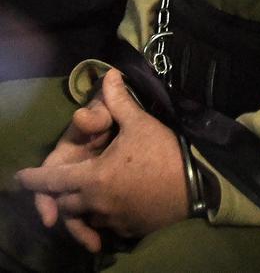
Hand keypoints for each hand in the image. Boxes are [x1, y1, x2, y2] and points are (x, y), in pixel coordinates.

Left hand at [17, 68, 188, 251]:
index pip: (52, 180)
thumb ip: (118, 101)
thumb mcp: (139, 123)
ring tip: (88, 191)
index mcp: (93, 178)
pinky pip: (105, 225)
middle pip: (65, 203)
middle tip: (61, 182)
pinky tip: (113, 202)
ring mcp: (112, 220)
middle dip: (59, 193)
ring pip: (83, 216)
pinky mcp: (128, 229)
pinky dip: (102, 215)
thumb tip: (110, 74)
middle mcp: (96, 203)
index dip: (34, 179)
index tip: (20, 179)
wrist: (195, 183)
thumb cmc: (162, 151)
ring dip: (80, 205)